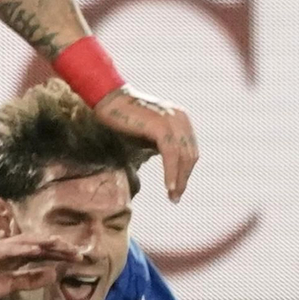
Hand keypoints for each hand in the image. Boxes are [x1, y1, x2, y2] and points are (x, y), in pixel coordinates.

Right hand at [0, 235, 84, 299]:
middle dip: (59, 248)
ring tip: (63, 245)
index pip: (42, 254)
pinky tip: (37, 249)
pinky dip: (23, 248)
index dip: (60, 255)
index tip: (78, 259)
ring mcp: (0, 250)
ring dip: (45, 244)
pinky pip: (9, 250)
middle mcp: (10, 250)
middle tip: (79, 252)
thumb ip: (29, 280)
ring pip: (27, 243)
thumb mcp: (9, 286)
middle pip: (39, 245)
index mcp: (16, 258)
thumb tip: (53, 275)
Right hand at [93, 85, 198, 202]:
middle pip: (190, 155)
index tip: (177, 189)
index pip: (189, 151)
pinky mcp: (161, 127)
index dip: (185, 172)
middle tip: (175, 198)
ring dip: (179, 179)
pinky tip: (168, 186)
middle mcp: (180, 118)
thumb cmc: (123, 119)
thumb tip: (168, 168)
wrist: (108, 101)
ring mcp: (172, 121)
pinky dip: (171, 172)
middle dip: (184, 178)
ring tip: (172, 196)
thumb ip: (160, 146)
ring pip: (182, 157)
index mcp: (180, 119)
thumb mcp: (148, 134)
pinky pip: (171, 154)